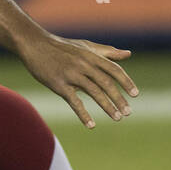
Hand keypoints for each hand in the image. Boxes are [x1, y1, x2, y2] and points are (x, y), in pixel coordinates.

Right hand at [17, 33, 136, 127]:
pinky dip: (83, 114)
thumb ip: (107, 52)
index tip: (135, 95)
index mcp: (91, 56)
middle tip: (128, 113)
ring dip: (107, 106)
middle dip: (119, 98)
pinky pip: (74, 101)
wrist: (35, 44)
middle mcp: (84, 64)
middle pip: (106, 82)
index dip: (126, 82)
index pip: (114, 70)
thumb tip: (128, 54)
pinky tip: (91, 125)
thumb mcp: (85, 46)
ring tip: (117, 118)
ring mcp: (71, 74)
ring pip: (94, 92)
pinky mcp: (58, 84)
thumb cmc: (62, 47)